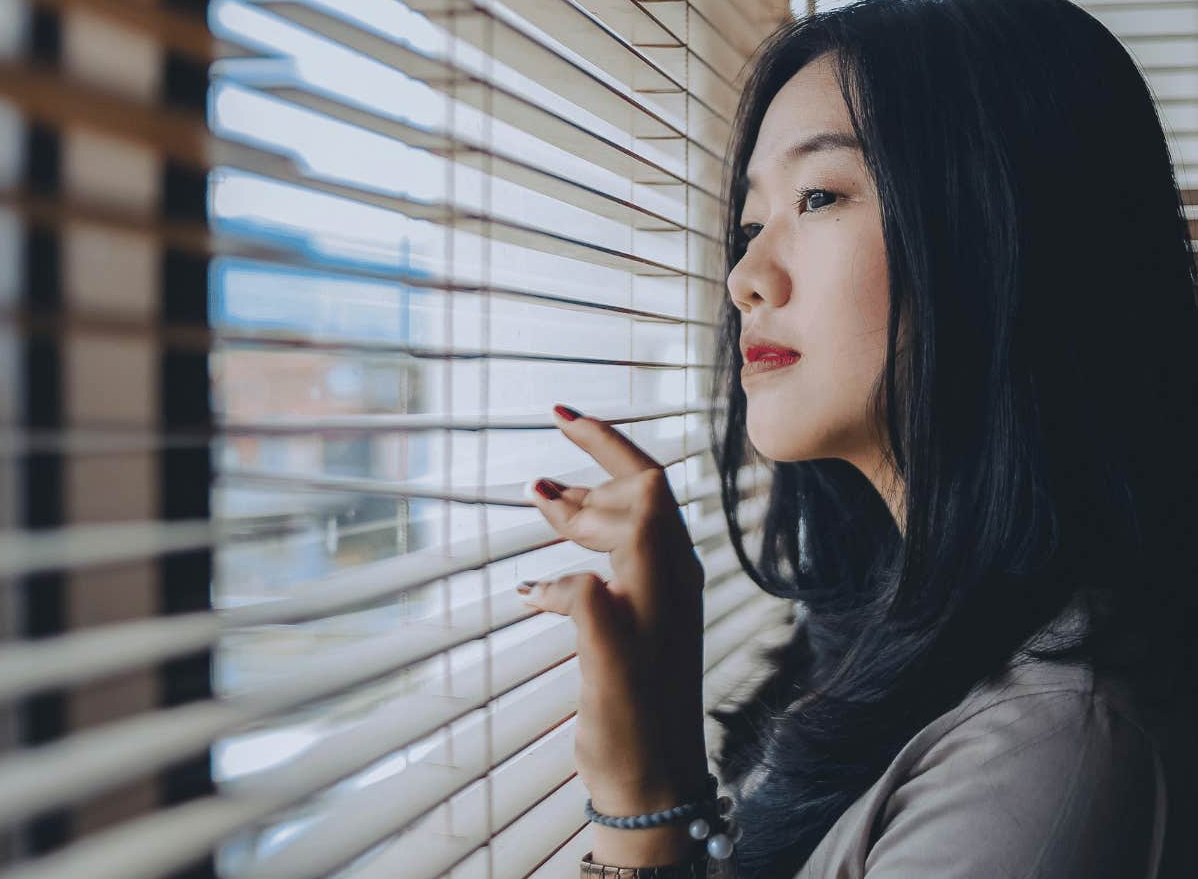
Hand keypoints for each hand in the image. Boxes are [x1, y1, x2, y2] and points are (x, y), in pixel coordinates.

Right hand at [519, 404, 709, 821]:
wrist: (652, 783)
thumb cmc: (634, 727)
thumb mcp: (610, 665)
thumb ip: (589, 608)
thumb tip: (562, 578)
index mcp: (665, 574)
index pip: (644, 484)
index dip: (607, 443)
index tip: (561, 415)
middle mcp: (666, 578)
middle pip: (633, 500)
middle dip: (585, 478)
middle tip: (535, 482)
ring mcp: (652, 603)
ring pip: (619, 533)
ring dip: (579, 515)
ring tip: (538, 504)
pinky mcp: (634, 630)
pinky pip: (602, 574)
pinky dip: (567, 566)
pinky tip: (531, 589)